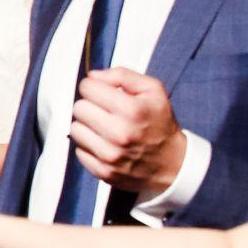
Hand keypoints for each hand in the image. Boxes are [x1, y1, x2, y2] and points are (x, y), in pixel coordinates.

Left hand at [70, 67, 185, 193]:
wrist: (172, 163)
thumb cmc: (160, 123)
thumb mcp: (153, 90)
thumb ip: (123, 75)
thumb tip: (93, 76)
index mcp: (132, 110)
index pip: (88, 88)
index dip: (94, 86)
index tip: (101, 92)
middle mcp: (120, 133)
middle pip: (79, 108)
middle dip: (89, 105)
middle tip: (103, 110)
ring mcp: (110, 155)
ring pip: (75, 129)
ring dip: (86, 126)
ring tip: (104, 127)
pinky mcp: (103, 171)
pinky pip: (78, 151)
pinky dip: (88, 146)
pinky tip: (104, 144)